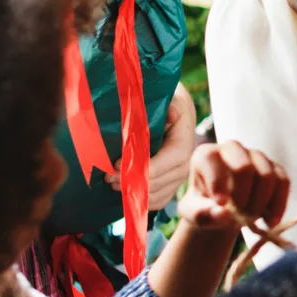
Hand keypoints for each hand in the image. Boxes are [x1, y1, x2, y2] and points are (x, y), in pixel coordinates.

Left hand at [112, 82, 197, 208]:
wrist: (166, 101)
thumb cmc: (158, 95)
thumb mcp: (160, 94)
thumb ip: (155, 103)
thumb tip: (157, 114)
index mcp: (184, 131)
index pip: (174, 156)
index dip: (149, 167)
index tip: (119, 166)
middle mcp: (188, 153)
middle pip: (169, 179)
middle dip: (138, 183)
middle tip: (109, 178)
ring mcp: (181, 169)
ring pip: (164, 192)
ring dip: (138, 194)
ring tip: (113, 185)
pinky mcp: (171, 178)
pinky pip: (162, 198)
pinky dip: (144, 201)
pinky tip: (125, 194)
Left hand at [181, 140, 289, 230]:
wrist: (224, 212)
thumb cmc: (204, 208)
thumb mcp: (194, 214)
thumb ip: (202, 214)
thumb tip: (224, 214)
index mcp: (206, 155)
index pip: (212, 158)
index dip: (217, 181)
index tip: (221, 204)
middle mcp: (232, 149)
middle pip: (244, 167)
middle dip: (243, 196)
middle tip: (238, 217)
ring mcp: (256, 156)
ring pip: (267, 175)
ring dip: (260, 203)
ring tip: (250, 220)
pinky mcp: (275, 168)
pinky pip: (283, 182)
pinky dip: (278, 204)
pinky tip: (270, 222)